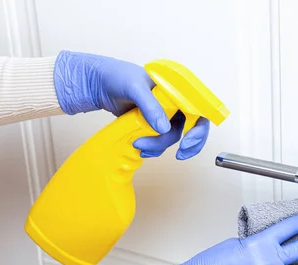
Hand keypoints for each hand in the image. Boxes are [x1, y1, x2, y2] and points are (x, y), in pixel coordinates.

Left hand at [53, 50, 208, 158]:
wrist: (98, 84)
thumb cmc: (118, 76)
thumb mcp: (135, 88)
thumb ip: (151, 106)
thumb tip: (164, 129)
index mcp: (177, 90)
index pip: (199, 110)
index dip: (199, 128)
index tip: (187, 142)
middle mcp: (174, 103)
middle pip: (192, 128)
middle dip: (188, 144)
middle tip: (179, 155)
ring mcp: (164, 115)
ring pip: (173, 137)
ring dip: (160, 146)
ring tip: (139, 146)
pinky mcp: (152, 125)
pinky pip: (160, 141)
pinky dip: (153, 148)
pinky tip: (141, 148)